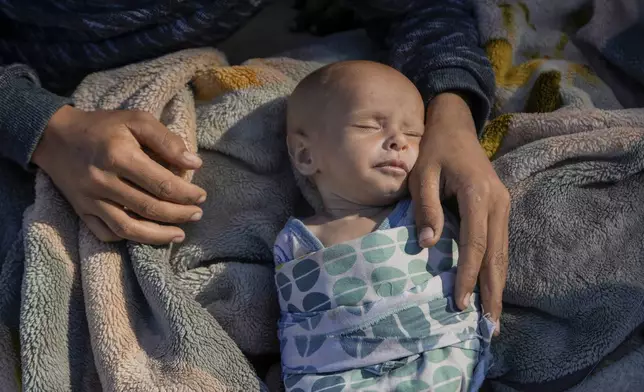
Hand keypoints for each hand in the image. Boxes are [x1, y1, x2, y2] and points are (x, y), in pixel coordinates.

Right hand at [32, 105, 206, 244]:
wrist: (56, 136)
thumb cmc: (104, 127)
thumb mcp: (137, 120)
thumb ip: (167, 140)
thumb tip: (194, 164)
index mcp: (120, 155)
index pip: (162, 184)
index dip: (186, 194)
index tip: (201, 196)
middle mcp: (103, 181)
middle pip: (149, 208)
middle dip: (179, 215)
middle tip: (197, 214)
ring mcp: (90, 200)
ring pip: (128, 228)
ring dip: (158, 236)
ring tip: (180, 234)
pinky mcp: (81, 211)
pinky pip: (106, 233)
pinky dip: (129, 238)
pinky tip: (147, 234)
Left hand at [409, 93, 508, 333]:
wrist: (456, 124)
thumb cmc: (434, 148)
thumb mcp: (422, 173)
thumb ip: (425, 207)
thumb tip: (428, 246)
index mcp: (478, 194)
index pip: (476, 243)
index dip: (469, 274)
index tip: (461, 302)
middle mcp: (497, 202)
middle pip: (497, 255)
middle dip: (493, 291)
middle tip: (489, 326)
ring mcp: (503, 204)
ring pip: (503, 252)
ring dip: (498, 285)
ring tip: (493, 316)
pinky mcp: (500, 207)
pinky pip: (501, 244)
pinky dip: (496, 268)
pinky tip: (492, 287)